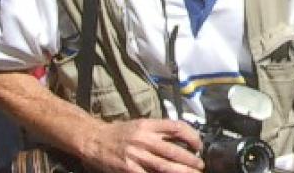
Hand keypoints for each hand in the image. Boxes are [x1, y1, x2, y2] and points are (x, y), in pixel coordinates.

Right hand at [80, 118, 203, 172]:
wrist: (93, 139)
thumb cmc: (117, 133)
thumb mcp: (139, 125)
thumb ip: (157, 131)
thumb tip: (179, 138)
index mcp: (147, 125)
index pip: (176, 127)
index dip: (191, 136)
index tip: (198, 145)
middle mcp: (143, 138)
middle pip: (172, 150)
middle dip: (190, 159)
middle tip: (200, 165)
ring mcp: (135, 154)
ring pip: (163, 165)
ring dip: (181, 171)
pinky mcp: (127, 168)